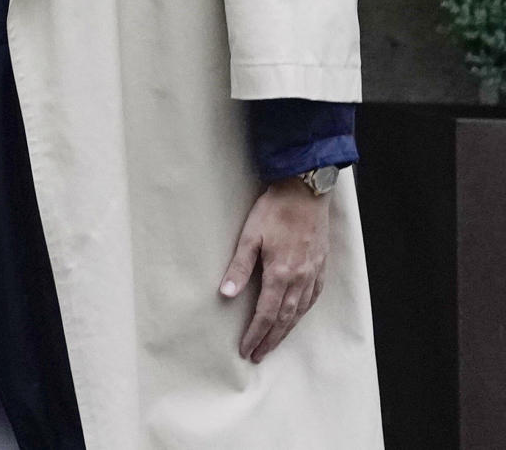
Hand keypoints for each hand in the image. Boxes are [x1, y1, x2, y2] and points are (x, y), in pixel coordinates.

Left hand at [220, 176, 330, 361]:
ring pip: (300, 311)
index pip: (266, 313)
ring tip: (273, 343)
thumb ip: (239, 266)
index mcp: (280, 273)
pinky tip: (297, 317)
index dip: (256, 334)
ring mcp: (313, 273)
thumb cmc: (274, 210)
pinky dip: (303, 313)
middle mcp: (300, 279)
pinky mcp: (321, 266)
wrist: (305, 191)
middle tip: (258, 355)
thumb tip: (226, 294)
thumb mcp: (250, 235)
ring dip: (286, 330)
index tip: (246, 350)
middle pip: (284, 318)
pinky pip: (313, 298)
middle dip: (270, 339)